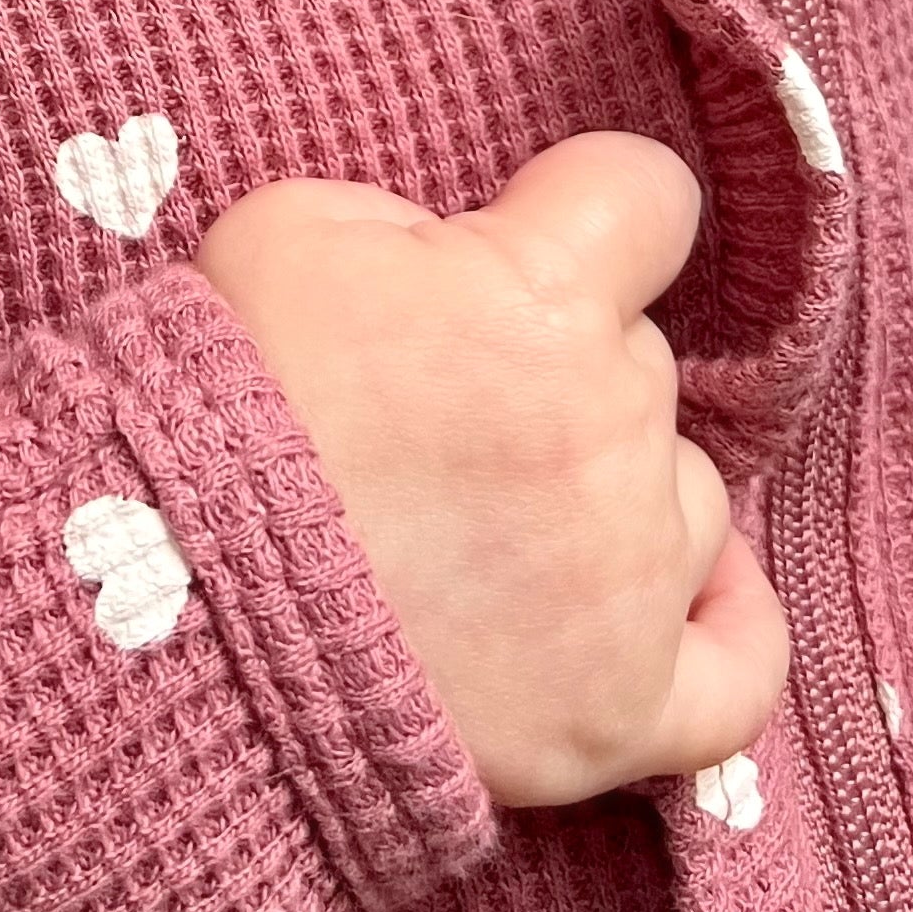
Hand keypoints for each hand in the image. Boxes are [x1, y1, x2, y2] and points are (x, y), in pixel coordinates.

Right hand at [193, 133, 788, 805]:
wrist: (170, 610)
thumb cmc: (218, 402)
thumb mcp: (292, 231)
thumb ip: (418, 226)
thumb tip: (472, 262)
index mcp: (546, 297)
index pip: (647, 199)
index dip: (590, 211)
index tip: (542, 237)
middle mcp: (613, 431)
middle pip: (642, 362)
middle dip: (559, 368)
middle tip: (445, 413)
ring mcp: (628, 580)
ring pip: (687, 494)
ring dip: (613, 489)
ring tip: (497, 519)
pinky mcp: (619, 712)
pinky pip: (742, 672)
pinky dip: (732, 626)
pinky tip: (700, 591)